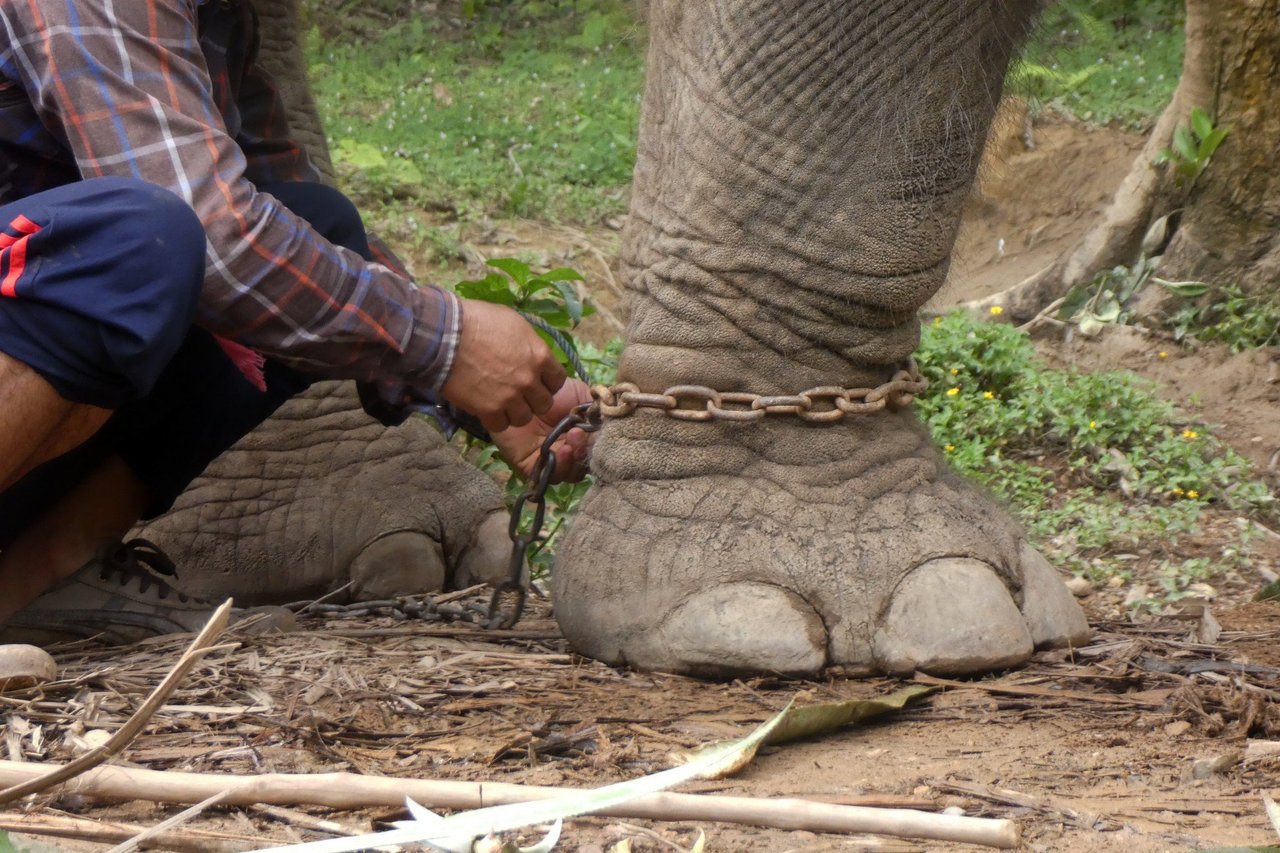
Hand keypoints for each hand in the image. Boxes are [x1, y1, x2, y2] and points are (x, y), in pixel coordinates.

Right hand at [442, 299, 565, 433]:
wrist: (445, 335)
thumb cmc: (478, 321)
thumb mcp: (513, 323)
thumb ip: (528, 342)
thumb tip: (530, 351)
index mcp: (539, 356)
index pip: (558, 380)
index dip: (547, 382)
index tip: (536, 381)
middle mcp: (529, 380)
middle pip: (544, 403)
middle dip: (533, 400)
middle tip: (519, 395)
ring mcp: (510, 397)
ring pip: (524, 418)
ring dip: (515, 412)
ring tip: (502, 403)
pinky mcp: (489, 410)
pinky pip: (501, 425)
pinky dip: (495, 419)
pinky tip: (487, 409)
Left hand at [491, 379, 594, 482]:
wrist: (516, 388)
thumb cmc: (548, 390)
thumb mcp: (580, 395)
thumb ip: (597, 412)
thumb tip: (611, 427)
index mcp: (581, 435)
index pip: (596, 450)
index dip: (599, 445)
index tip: (595, 431)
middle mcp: (568, 449)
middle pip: (585, 465)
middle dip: (584, 452)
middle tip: (577, 435)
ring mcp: (551, 459)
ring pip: (570, 474)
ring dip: (574, 461)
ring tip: (568, 443)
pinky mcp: (532, 466)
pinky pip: (549, 477)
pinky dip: (559, 468)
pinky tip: (559, 451)